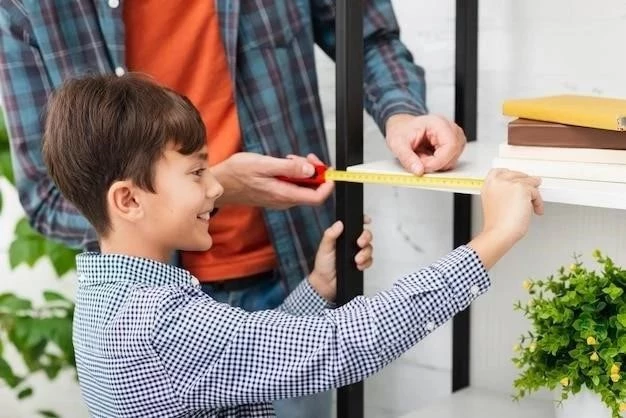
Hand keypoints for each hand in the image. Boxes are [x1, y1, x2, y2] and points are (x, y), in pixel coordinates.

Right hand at [211, 152, 333, 208]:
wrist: (219, 183)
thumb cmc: (237, 173)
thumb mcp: (263, 164)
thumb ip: (288, 168)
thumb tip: (310, 170)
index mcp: (284, 195)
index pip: (317, 197)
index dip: (328, 184)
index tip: (327, 169)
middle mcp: (284, 201)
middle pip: (312, 192)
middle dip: (315, 173)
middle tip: (308, 157)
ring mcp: (280, 199)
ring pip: (302, 188)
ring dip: (303, 172)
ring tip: (291, 158)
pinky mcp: (275, 195)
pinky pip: (292, 187)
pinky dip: (294, 175)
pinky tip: (284, 164)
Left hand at [308, 216, 372, 300]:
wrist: (326, 284)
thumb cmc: (323, 265)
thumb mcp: (324, 248)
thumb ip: (330, 235)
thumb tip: (339, 224)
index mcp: (343, 236)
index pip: (355, 225)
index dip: (363, 220)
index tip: (367, 220)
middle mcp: (351, 243)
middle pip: (366, 235)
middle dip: (366, 237)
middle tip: (359, 243)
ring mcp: (357, 253)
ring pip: (369, 248)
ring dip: (365, 253)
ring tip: (356, 260)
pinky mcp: (361, 264)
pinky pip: (370, 261)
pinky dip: (366, 263)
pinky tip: (358, 266)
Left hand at [385, 114, 466, 174]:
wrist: (401, 129)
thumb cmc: (401, 131)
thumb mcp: (398, 144)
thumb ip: (407, 158)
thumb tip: (418, 170)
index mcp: (439, 123)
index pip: (450, 145)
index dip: (438, 161)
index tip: (424, 167)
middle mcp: (450, 129)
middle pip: (453, 154)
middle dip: (435, 164)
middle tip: (419, 160)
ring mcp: (455, 138)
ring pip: (452, 160)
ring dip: (435, 165)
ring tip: (422, 157)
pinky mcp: (454, 147)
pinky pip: (450, 162)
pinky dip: (437, 164)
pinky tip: (427, 158)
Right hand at [469, 169, 543, 268]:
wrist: (500, 232)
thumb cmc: (497, 224)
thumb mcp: (494, 203)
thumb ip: (503, 193)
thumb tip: (517, 191)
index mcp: (488, 185)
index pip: (499, 171)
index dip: (511, 174)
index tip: (518, 179)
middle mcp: (497, 182)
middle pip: (517, 174)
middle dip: (526, 183)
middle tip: (531, 191)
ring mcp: (509, 183)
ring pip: (529, 182)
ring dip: (534, 194)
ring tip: (533, 205)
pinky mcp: (522, 188)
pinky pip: (536, 192)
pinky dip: (538, 202)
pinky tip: (535, 210)